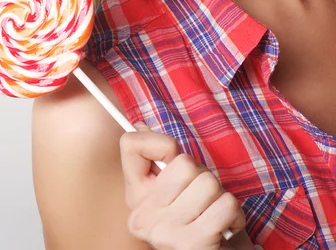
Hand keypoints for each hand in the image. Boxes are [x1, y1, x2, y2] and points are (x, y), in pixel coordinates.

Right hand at [120, 122, 255, 249]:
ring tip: (213, 212)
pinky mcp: (192, 245)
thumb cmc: (198, 221)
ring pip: (209, 182)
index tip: (172, 157)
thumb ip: (159, 160)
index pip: (130, 144)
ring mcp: (165, 233)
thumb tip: (139, 127)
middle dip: (203, 175)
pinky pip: (226, 204)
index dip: (160, 142)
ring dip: (221, 196)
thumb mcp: (174, 190)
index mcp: (135, 198)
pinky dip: (235, 213)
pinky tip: (225, 227)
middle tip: (202, 197)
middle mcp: (143, 216)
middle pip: (185, 162)